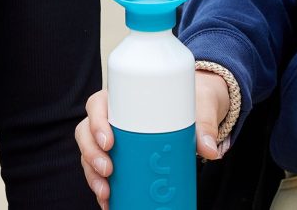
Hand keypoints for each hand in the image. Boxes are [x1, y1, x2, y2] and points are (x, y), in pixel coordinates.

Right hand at [73, 69, 232, 207]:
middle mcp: (112, 117)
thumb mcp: (200, 106)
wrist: (199, 108)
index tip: (109, 142)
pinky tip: (107, 201)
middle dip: (92, 154)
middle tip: (109, 170)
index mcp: (122, 97)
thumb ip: (204, 125)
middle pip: (86, 133)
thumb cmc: (192, 99)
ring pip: (90, 154)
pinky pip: (100, 171)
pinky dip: (101, 187)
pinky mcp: (119, 156)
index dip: (96, 124)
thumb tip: (210, 150)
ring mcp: (113, 138)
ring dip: (92, 175)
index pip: (97, 105)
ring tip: (106, 192)